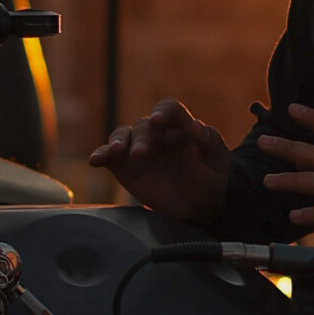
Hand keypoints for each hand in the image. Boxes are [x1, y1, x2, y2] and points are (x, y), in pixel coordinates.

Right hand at [89, 98, 231, 226]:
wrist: (199, 205)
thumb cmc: (210, 176)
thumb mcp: (217, 158)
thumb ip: (209, 141)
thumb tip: (196, 126)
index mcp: (180, 126)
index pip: (169, 109)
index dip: (162, 111)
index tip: (157, 120)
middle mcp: (157, 134)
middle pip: (143, 126)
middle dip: (141, 138)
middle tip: (141, 154)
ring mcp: (138, 149)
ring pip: (122, 135)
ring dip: (117, 141)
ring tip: (116, 152)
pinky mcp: (125, 167)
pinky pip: (109, 157)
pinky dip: (101, 155)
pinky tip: (96, 160)